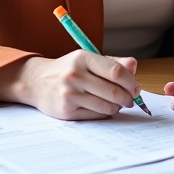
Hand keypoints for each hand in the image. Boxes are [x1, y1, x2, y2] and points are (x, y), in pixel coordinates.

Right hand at [0, 50, 142, 119]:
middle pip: (113, 91)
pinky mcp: (66, 111)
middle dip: (127, 98)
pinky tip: (102, 108)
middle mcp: (75, 75)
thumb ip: (112, 63)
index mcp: (82, 58)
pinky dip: (105, 113)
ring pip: (106, 106)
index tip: (136, 88)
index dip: (131, 82)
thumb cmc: (68, 70)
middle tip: (131, 100)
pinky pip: (96, 115)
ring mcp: (70, 94)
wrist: (37, 82)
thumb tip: (134, 66)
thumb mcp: (87, 60)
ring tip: (116, 103)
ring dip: (117, 107)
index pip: (115, 71)